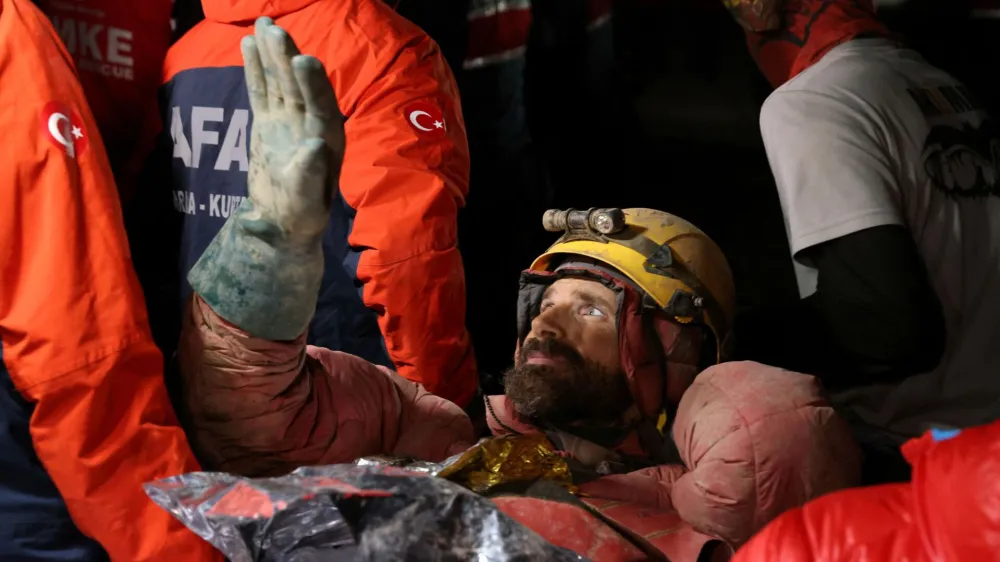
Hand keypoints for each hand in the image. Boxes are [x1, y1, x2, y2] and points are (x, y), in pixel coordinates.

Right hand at [240, 17, 344, 243]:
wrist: (283, 219)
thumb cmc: (301, 214)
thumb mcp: (306, 200)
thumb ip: (309, 174)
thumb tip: (315, 147)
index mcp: (327, 140)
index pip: (320, 106)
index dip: (313, 84)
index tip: (304, 60)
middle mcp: (311, 123)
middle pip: (298, 86)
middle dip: (288, 58)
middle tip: (276, 31)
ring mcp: (288, 119)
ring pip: (280, 81)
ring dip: (272, 54)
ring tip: (264, 25)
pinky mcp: (269, 121)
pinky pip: (261, 89)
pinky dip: (255, 68)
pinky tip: (248, 43)